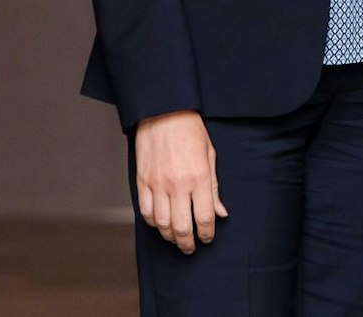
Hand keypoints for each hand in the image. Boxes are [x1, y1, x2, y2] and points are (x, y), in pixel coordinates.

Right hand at [133, 110, 227, 254]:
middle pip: (181, 227)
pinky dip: (152, 223)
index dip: (206, 234)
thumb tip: (221, 213)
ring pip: (161, 224)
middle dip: (187, 242)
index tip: (207, 239)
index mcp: (199, 178)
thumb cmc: (191, 131)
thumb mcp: (210, 156)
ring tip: (176, 239)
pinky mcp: (142, 182)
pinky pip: (145, 211)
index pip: (204, 217)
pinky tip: (160, 225)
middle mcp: (177, 185)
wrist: (164, 113)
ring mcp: (157, 185)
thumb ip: (214, 188)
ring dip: (169, 236)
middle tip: (190, 248)